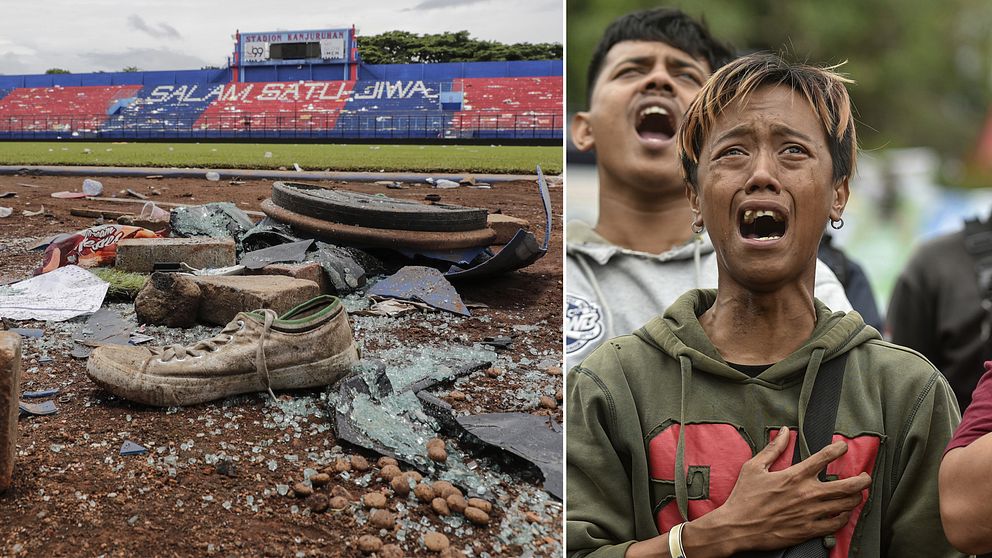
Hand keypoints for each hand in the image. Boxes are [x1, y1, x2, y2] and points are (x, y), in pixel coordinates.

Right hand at [690, 426, 871, 553]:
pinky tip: (843, 514)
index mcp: (793, 476)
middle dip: (862, 480)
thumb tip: (783, 432)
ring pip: (845, 505)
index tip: (843, 448)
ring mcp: (809, 513)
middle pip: (846, 485)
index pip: (823, 458)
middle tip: (865, 477)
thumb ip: (773, 449)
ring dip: (856, 498)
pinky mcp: (808, 530)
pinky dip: (844, 518)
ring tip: (858, 495)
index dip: (837, 450)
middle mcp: (806, 494)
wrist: (737, 527)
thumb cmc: (744, 497)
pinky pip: (835, 524)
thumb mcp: (754, 467)